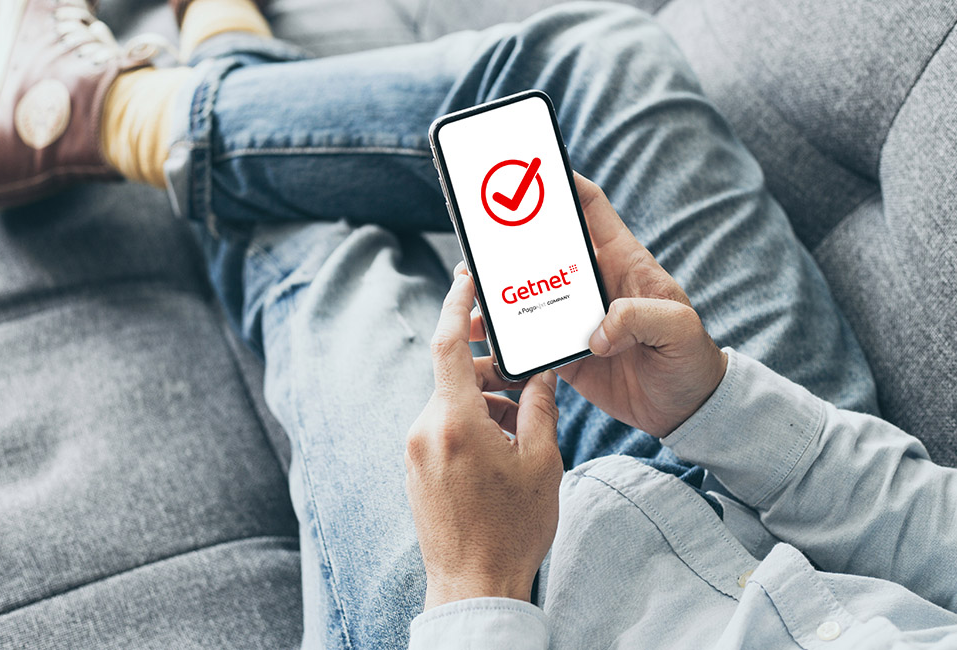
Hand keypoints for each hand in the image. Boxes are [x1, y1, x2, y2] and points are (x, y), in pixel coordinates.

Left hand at [406, 273, 562, 610]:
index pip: (445, 345)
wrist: (474, 586)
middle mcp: (424, 431)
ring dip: (485, 403)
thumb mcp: (542, 461)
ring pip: (450, 404)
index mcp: (454, 422)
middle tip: (527, 382)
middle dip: (491, 372)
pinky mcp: (415, 470)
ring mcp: (414, 452)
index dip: (456, 305)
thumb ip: (539, 406)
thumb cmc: (512, 528)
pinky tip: (501, 449)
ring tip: (522, 429)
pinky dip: (471, 424)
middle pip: (454, 376)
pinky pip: (442, 428)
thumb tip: (540, 373)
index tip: (466, 278)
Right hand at [467, 174, 725, 436]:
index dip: (567, 184)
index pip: (593, 209)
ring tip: (470, 289)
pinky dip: (505, 336)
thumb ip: (641, 317)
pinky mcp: (566, 351)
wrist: (684, 408)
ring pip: (530, 291)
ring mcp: (577, 316)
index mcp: (624, 262)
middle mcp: (595, 283)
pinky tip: (485, 336)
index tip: (535, 170)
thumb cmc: (690, 357)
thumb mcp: (678, 328)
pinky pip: (528, 337)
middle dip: (513, 237)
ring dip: (501, 290)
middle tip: (480, 233)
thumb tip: (598, 333)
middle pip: (547, 247)